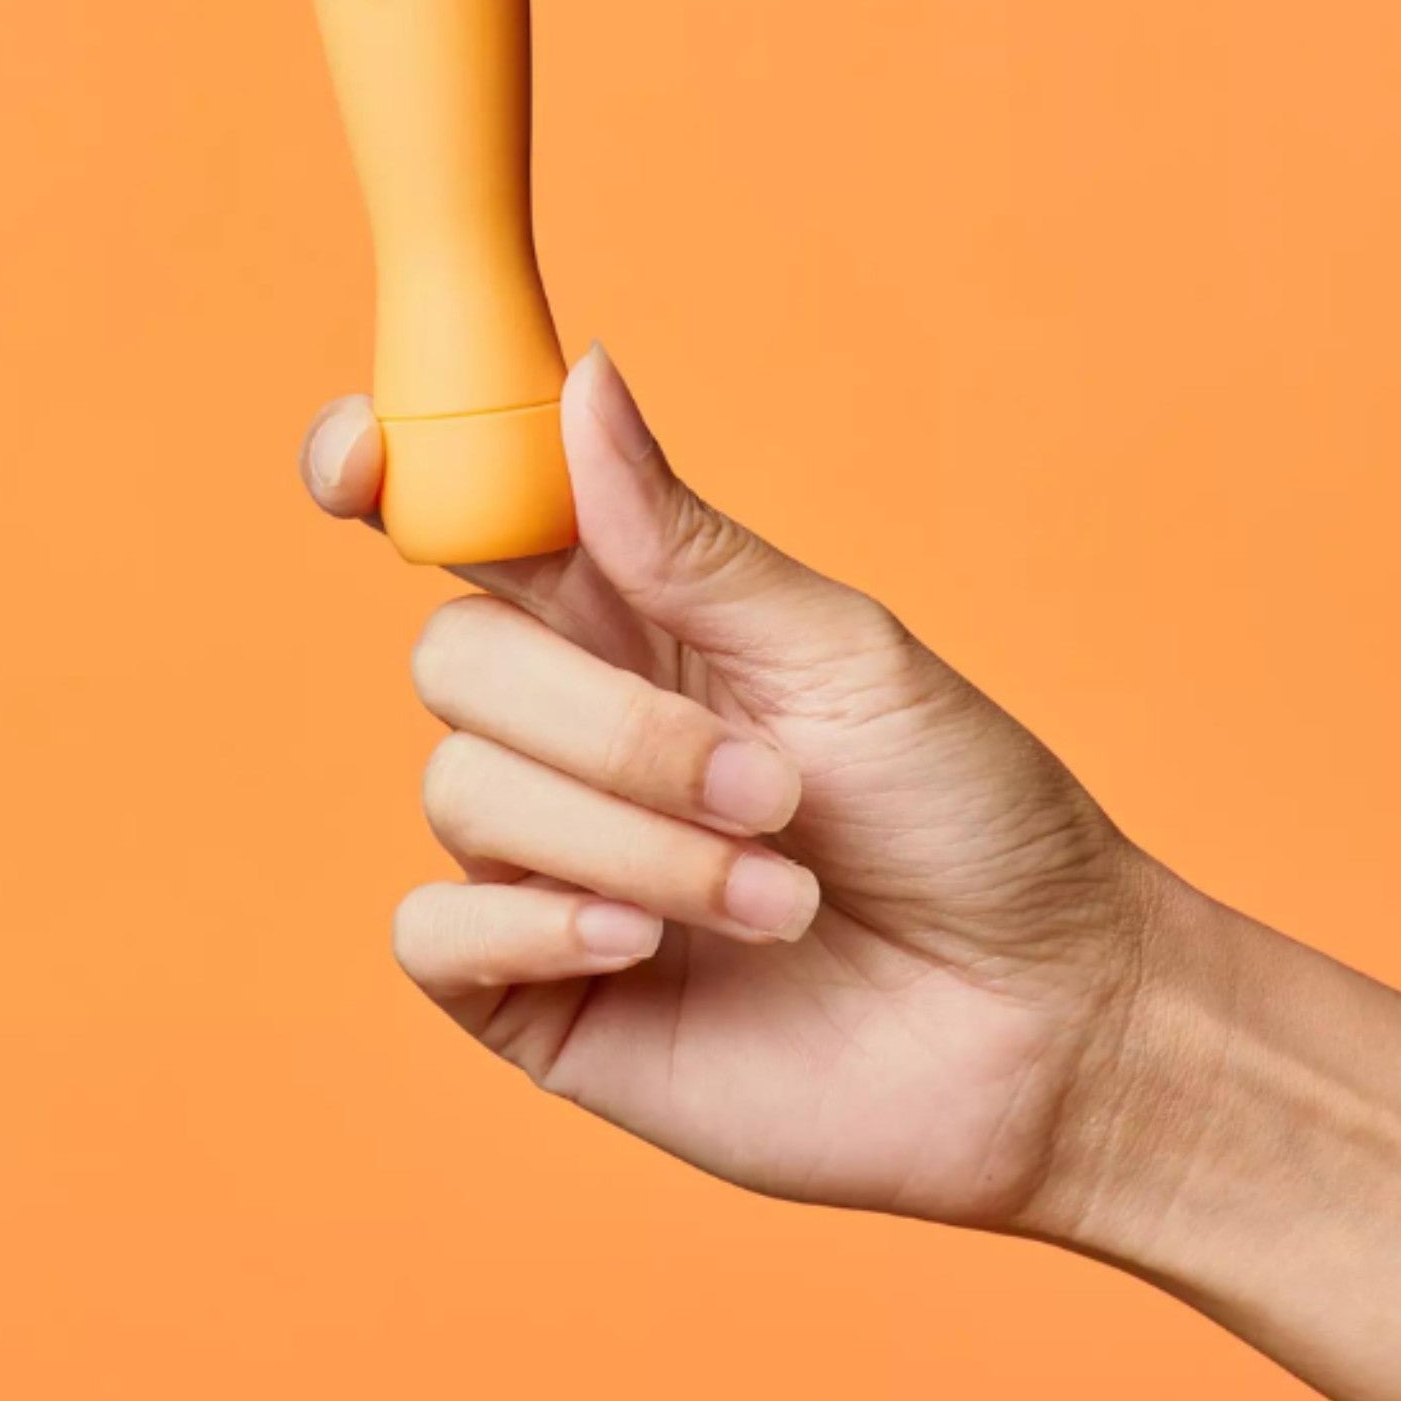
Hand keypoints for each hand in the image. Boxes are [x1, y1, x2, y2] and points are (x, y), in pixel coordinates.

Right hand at [300, 346, 1154, 1231]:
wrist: (1040, 1022)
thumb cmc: (968, 818)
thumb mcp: (840, 654)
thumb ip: (684, 542)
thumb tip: (580, 378)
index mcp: (633, 620)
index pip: (461, 525)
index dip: (385, 475)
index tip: (359, 458)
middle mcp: (570, 731)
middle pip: (452, 659)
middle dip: (607, 726)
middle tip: (770, 789)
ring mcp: (544, 862)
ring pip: (459, 792)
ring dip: (630, 841)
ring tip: (779, 895)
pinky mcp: (534, 992)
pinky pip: (430, 936)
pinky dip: (529, 925)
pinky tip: (644, 949)